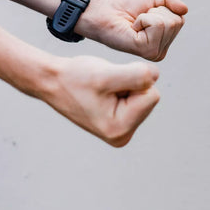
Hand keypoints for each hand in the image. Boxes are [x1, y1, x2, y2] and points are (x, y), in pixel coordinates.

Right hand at [41, 55, 160, 146]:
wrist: (53, 81)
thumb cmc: (75, 77)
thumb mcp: (106, 74)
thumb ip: (138, 76)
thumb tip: (156, 77)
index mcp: (121, 130)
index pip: (152, 95)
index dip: (133, 81)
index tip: (108, 84)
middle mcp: (123, 135)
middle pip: (150, 96)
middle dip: (130, 84)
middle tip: (103, 86)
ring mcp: (122, 130)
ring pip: (143, 95)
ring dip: (125, 84)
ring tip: (102, 88)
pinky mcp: (121, 122)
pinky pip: (136, 96)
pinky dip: (122, 87)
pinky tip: (103, 91)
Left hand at [76, 0, 187, 60]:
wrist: (103, 13)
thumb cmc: (124, 8)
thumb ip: (172, 0)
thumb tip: (185, 9)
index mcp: (165, 41)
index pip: (180, 18)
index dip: (162, 8)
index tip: (145, 15)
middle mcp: (162, 51)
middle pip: (177, 21)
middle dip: (157, 12)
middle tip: (139, 19)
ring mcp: (155, 52)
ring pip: (168, 22)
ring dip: (149, 15)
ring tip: (136, 23)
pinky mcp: (146, 50)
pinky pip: (157, 24)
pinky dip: (144, 19)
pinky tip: (133, 28)